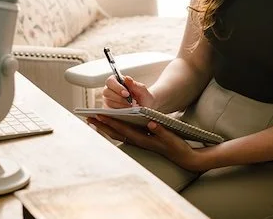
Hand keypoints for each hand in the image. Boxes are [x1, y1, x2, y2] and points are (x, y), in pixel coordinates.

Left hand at [87, 115, 207, 171]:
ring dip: (106, 127)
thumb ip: (160, 130)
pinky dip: (114, 128)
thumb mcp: (171, 137)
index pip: (123, 129)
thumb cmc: (177, 146)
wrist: (184, 157)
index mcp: (143, 139)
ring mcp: (139, 141)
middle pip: (116, 132)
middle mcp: (139, 141)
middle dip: (102, 125)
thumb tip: (150, 123)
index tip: (100, 115)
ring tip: (94, 120)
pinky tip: (109, 124)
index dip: (111, 122)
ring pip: (118, 134)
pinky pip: (124, 134)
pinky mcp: (142, 140)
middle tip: (88, 117)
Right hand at [102, 74, 154, 108]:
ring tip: (130, 107)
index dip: (117, 87)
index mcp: (118, 81)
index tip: (127, 93)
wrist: (147, 110)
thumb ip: (135, 84)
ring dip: (119, 105)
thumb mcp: (143, 91)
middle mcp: (111, 89)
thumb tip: (127, 78)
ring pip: (108, 102)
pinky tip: (126, 111)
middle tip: (129, 102)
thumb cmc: (144, 98)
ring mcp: (109, 100)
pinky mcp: (109, 110)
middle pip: (106, 92)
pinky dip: (118, 111)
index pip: (110, 81)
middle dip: (118, 98)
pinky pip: (109, 111)